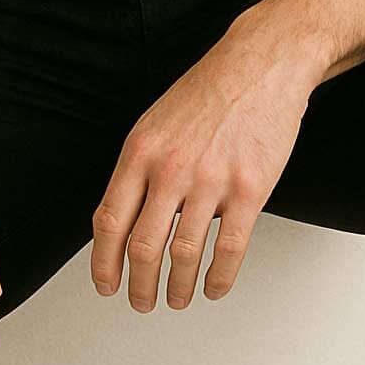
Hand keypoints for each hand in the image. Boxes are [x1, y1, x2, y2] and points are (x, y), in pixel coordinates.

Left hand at [89, 24, 315, 312]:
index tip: (106, 283)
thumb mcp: (156, 122)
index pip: (109, 221)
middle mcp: (171, 168)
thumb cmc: (209, 90)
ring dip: (178, 289)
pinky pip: (228, 250)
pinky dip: (218, 279)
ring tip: (177, 298)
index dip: (103, 263)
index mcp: (141, 150)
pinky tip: (213, 287)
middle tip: (141, 301)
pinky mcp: (250, 189)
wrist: (261, 63)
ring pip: (185, 256)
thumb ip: (138, 168)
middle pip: (143, 248)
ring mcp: (211, 180)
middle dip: (139, 287)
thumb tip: (121, 219)